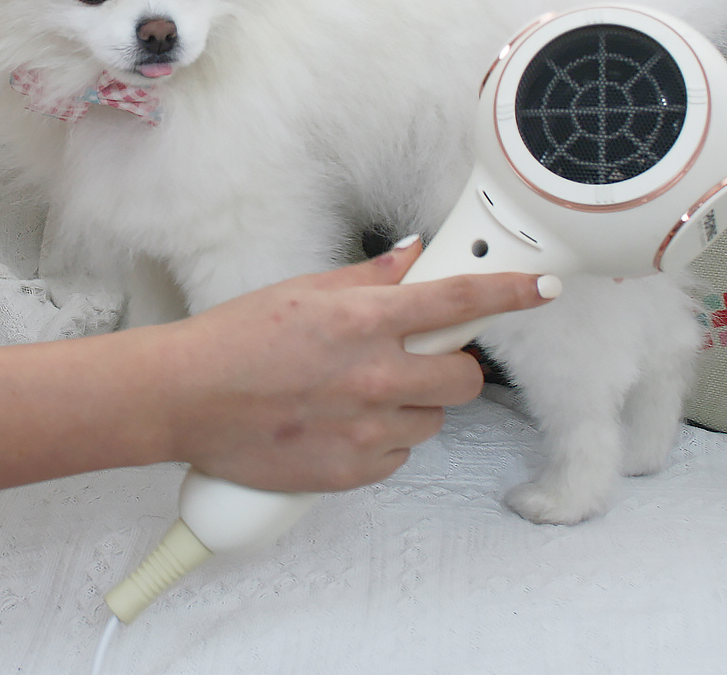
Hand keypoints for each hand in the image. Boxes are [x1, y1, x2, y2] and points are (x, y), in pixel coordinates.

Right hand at [132, 240, 557, 492]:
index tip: (540, 288)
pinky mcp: (353, 470)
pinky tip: (343, 423)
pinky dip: (383, 438)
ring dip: (413, 404)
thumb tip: (412, 257)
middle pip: (465, 376)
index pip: (458, 302)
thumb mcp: (303, 291)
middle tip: (418, 358)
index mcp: (364, 319)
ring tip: (361, 393)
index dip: (508, 292)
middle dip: (451, 365)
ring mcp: (366, 428)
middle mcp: (374, 374)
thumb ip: (368, 278)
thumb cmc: (235, 339)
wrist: (186, 399)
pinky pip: (398, 453)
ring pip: (433, 418)